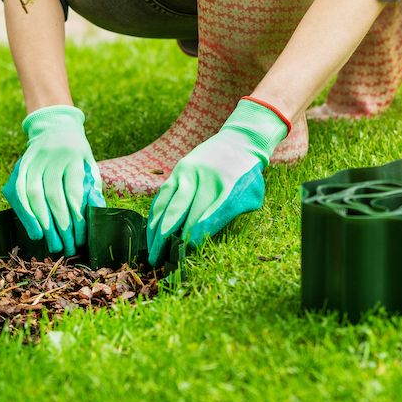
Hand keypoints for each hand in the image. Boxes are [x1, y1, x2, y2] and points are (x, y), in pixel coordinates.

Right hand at [3, 105, 105, 255]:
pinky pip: (17, 192)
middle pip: (52, 196)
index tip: (80, 238)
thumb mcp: (90, 166)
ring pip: (32, 195)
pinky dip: (25, 213)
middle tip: (66, 248)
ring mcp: (32, 160)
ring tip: (50, 244)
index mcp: (73, 156)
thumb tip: (95, 212)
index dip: (76, 218)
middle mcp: (51, 157)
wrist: (55, 127)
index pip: (73, 192)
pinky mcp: (19, 166)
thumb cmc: (77, 154)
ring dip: (41, 223)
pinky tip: (34, 230)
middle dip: (59, 226)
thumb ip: (92, 188)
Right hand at [146, 98, 289, 264]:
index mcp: (225, 187)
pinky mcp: (178, 171)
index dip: (192, 238)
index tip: (183, 255)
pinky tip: (151, 232)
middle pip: (179, 213)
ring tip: (151, 252)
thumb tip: (201, 237)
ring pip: (166, 205)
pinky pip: (162, 196)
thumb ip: (229, 215)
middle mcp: (202, 179)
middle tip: (158, 261)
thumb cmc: (247, 176)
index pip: (204, 218)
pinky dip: (155, 215)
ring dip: (155, 231)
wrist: (239, 141)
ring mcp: (187, 173)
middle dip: (167, 239)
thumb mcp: (251, 196)